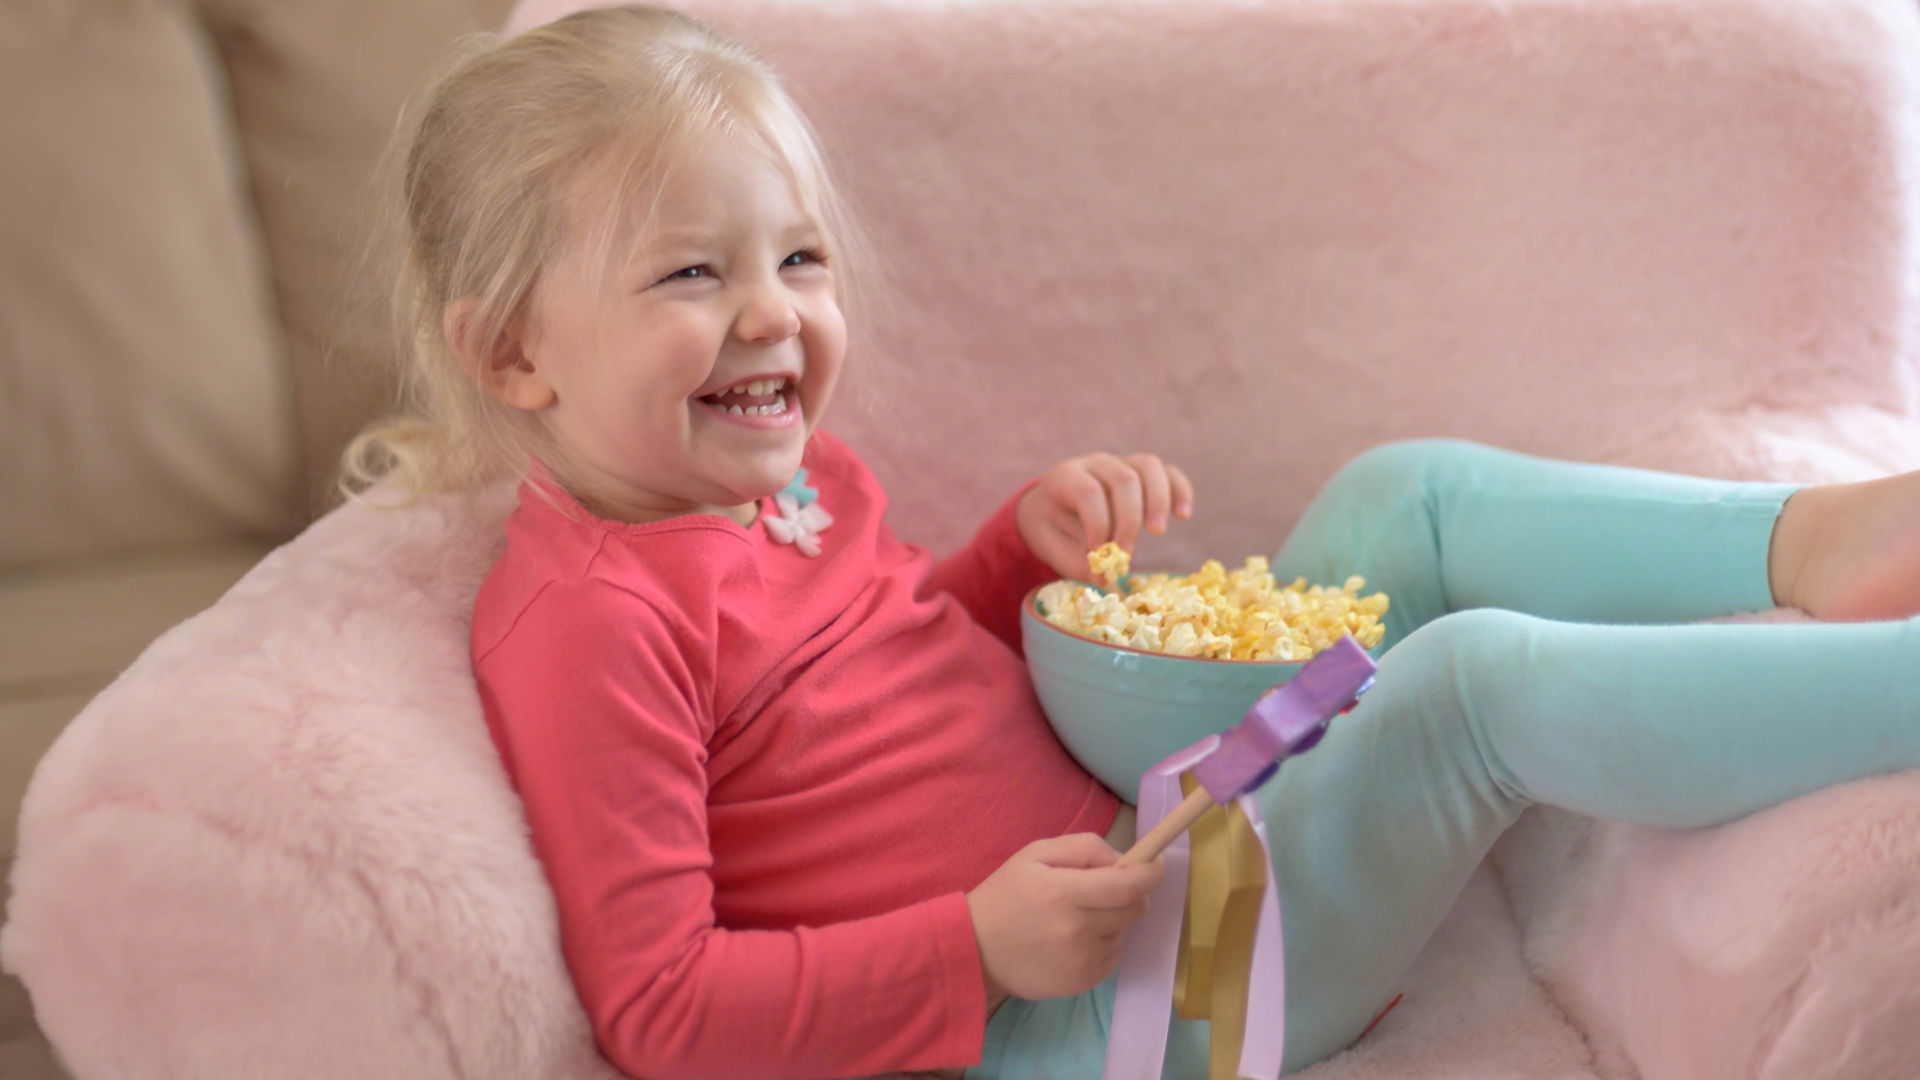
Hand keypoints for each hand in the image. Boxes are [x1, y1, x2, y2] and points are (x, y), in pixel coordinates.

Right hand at [965, 833, 1164, 1004]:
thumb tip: (1125, 860)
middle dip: (1130, 892)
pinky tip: (1075, 939)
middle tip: (1104, 888)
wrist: (976, 950)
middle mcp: (1077, 930)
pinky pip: (1114, 954)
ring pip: (1125, 930)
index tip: (1155, 862)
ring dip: (1114, 918)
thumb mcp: (1036, 853)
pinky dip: (1104, 941)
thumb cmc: (1006, 894)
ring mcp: (1082, 960)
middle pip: (1136, 908)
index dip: (1151, 871)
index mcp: (1063, 892)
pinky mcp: (1083, 982)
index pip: (1129, 885)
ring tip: (1079, 916)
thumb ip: (1084, 847)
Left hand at [1016, 453, 1194, 580]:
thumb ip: (1074, 561)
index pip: (1089, 491)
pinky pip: (1167, 472)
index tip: (1099, 553)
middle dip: (1129, 520)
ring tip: (1156, 532)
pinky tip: (1183, 516)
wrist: (1052, 507)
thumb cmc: (1052, 528)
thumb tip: (1103, 577)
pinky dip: (1180, 490)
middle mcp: (1096, 463)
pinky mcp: (1142, 473)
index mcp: (1066, 477)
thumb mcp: (1051, 545)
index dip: (1098, 523)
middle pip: (1123, 479)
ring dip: (1158, 500)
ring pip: (1148, 467)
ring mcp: (1121, 463)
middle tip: (1126, 554)